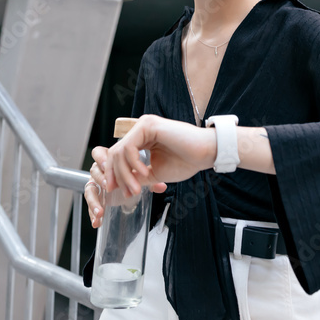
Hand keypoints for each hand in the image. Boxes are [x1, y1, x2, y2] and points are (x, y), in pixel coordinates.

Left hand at [87, 115, 214, 222]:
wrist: (205, 153)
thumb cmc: (186, 161)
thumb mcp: (156, 173)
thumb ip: (138, 177)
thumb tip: (120, 186)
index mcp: (142, 138)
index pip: (118, 155)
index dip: (114, 173)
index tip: (116, 191)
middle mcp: (140, 129)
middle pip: (114, 153)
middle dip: (116, 175)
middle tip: (125, 193)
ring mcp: (143, 125)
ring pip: (120, 151)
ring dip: (125, 174)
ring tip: (136, 188)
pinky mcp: (148, 126)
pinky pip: (129, 147)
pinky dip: (133, 164)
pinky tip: (144, 173)